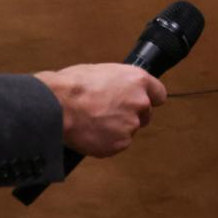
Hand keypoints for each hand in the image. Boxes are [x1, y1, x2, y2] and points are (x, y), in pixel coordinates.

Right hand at [34, 64, 166, 157]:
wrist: (58, 105)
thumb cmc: (72, 85)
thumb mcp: (100, 71)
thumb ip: (117, 84)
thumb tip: (116, 90)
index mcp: (137, 80)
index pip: (159, 94)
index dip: (149, 99)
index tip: (143, 102)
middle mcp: (139, 103)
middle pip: (145, 115)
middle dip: (130, 116)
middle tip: (108, 114)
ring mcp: (131, 125)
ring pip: (128, 131)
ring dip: (115, 129)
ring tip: (92, 122)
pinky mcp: (119, 144)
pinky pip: (115, 145)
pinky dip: (105, 142)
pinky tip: (89, 133)